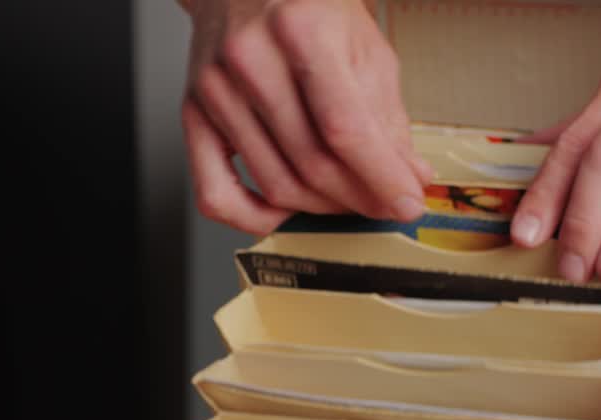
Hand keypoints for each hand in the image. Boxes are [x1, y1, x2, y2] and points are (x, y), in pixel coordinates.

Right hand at [182, 0, 432, 234]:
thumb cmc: (306, 4)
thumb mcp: (362, 44)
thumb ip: (386, 114)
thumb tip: (407, 175)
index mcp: (301, 29)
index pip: (345, 128)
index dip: (381, 176)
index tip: (406, 203)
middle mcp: (251, 58)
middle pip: (311, 163)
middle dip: (359, 197)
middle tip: (384, 203)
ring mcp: (216, 89)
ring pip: (275, 184)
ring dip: (321, 207)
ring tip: (346, 198)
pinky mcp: (193, 112)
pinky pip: (215, 193)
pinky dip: (251, 218)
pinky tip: (284, 211)